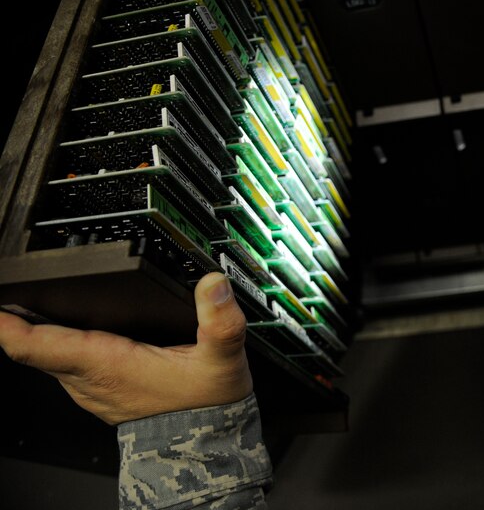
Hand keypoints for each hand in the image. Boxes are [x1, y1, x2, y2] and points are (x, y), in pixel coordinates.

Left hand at [0, 272, 252, 424]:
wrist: (206, 442)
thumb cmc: (207, 404)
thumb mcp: (222, 360)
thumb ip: (220, 320)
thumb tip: (212, 284)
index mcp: (106, 364)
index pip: (33, 344)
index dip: (5, 321)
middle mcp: (87, 378)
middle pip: (30, 343)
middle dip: (16, 312)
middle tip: (13, 280)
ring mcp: (88, 386)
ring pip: (44, 352)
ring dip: (34, 326)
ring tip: (34, 293)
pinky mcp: (96, 388)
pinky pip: (61, 361)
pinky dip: (55, 339)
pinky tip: (70, 323)